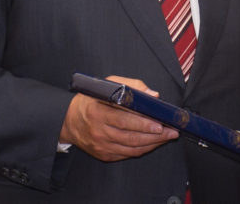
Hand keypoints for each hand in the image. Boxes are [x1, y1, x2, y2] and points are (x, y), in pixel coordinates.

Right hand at [59, 75, 178, 160]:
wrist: (69, 120)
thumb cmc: (91, 100)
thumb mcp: (107, 85)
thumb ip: (131, 86)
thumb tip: (152, 95)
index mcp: (98, 112)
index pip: (124, 120)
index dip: (144, 123)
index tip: (160, 123)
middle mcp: (99, 131)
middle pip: (131, 137)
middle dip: (155, 135)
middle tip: (171, 131)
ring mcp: (101, 145)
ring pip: (132, 148)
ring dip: (152, 144)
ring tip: (167, 137)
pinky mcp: (104, 154)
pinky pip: (127, 154)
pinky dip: (143, 149)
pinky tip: (153, 143)